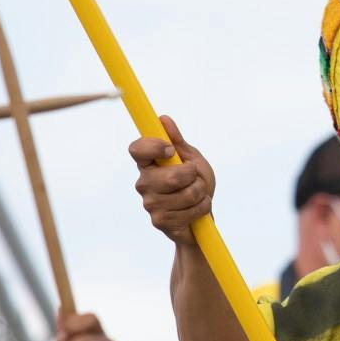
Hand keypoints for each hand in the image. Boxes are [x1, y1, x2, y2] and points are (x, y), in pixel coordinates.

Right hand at [129, 116, 212, 247]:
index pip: (137, 149)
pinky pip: (191, 210)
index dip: (153, 146)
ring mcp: (150, 204)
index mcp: (149, 164)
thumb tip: (163, 119)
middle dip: (194, 177)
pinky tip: (196, 209)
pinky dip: (203, 207)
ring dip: (201, 192)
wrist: (201, 215)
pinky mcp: (159, 221)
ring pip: (187, 194)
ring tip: (198, 195)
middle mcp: (144, 183)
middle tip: (195, 178)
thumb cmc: (195, 184)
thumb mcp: (191, 159)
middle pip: (171, 177)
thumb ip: (178, 141)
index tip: (170, 150)